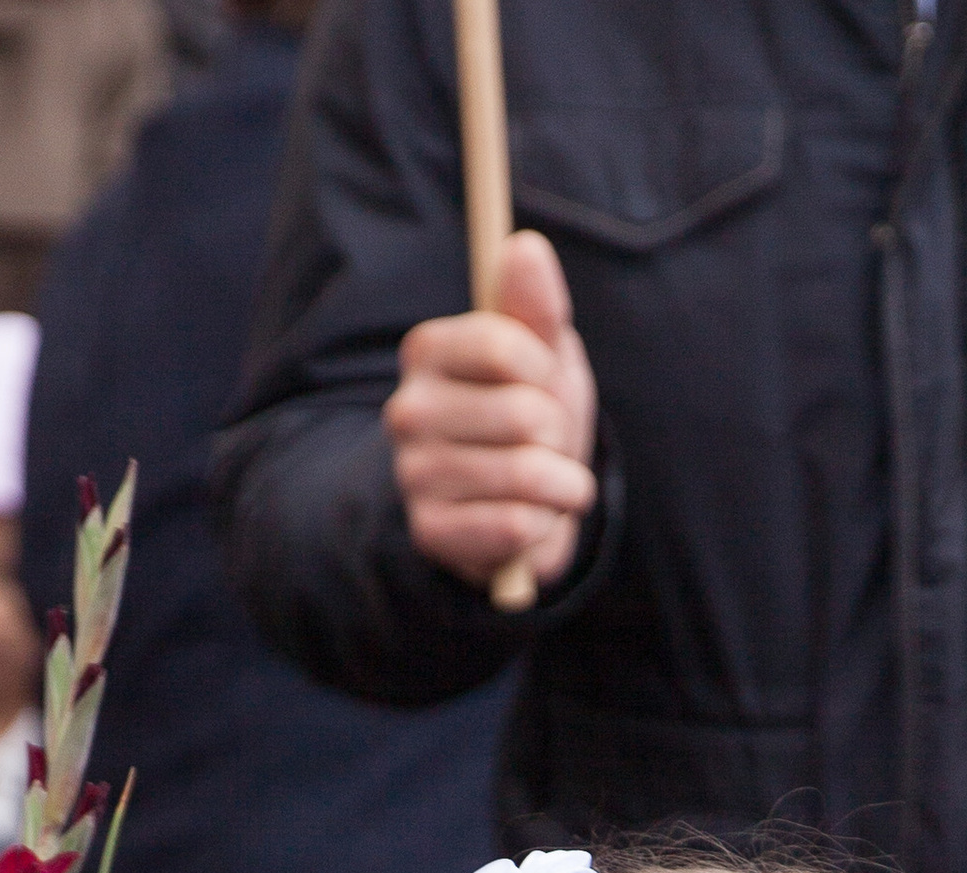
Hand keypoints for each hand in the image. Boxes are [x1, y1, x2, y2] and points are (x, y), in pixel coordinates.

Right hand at [383, 229, 595, 593]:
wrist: (522, 509)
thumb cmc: (533, 420)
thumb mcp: (543, 357)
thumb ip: (535, 306)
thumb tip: (525, 246)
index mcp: (427, 352)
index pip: (504, 347)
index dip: (544, 369)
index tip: (539, 380)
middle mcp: (406, 410)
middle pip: (523, 414)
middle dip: (557, 432)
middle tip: (544, 441)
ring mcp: (413, 475)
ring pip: (525, 474)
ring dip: (560, 483)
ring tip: (544, 481)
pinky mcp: (431, 532)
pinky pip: (516, 525)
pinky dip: (543, 524)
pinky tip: (531, 518)